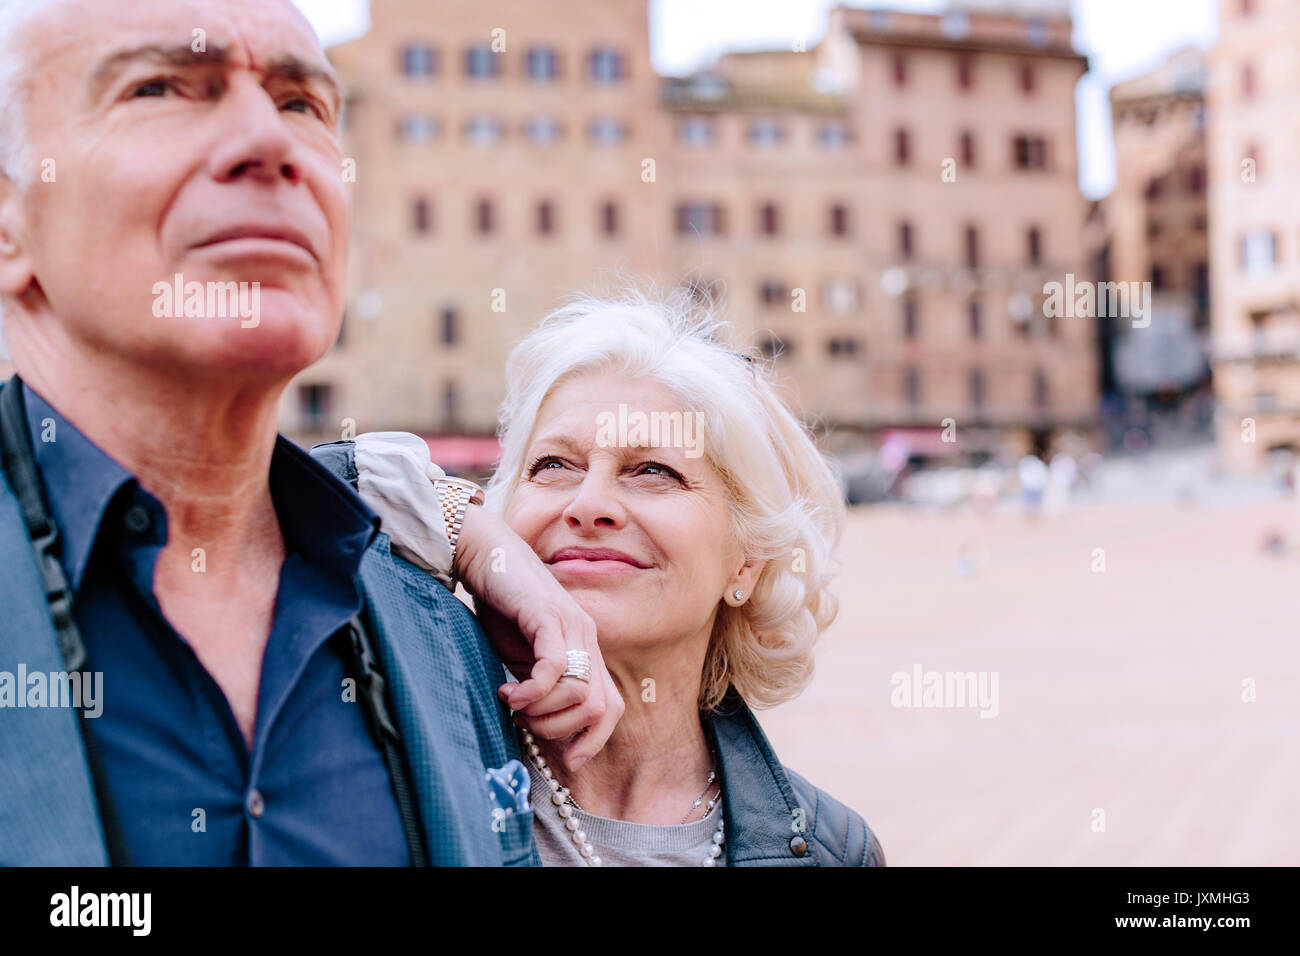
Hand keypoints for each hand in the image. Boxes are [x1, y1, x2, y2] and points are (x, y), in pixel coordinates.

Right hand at [455, 507, 623, 771]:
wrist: (483, 553)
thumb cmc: (499, 604)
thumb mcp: (522, 654)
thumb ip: (537, 684)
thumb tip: (535, 728)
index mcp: (584, 649)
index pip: (611, 707)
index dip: (592, 740)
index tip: (564, 759)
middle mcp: (586, 638)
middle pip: (599, 708)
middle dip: (559, 730)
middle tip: (523, 720)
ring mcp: (571, 625)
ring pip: (580, 694)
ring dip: (542, 712)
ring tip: (512, 703)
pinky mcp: (547, 616)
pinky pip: (554, 669)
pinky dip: (531, 692)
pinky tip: (506, 691)